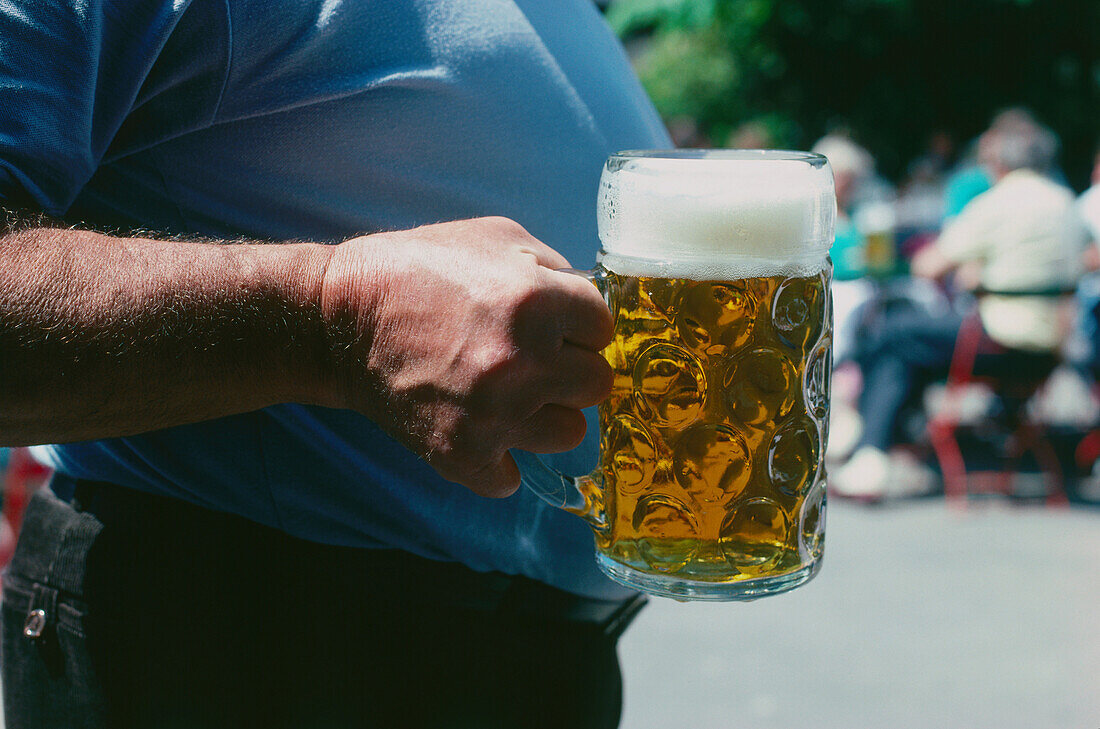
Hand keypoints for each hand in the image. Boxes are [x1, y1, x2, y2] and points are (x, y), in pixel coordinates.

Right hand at [318, 217, 613, 497]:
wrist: (340, 319)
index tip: (552, 324)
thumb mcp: (496, 238)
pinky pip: (513, 476)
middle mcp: (522, 363)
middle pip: (597, 385)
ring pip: (568, 433)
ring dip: (543, 415)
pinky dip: (497, 458)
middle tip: (533, 359)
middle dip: (569, 369)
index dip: (578, 325)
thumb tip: (590, 306)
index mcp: (536, 303)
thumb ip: (555, 269)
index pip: (603, 330)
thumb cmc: (420, 270)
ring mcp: (493, 416)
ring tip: (506, 393)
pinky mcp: (462, 454)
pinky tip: (479, 428)